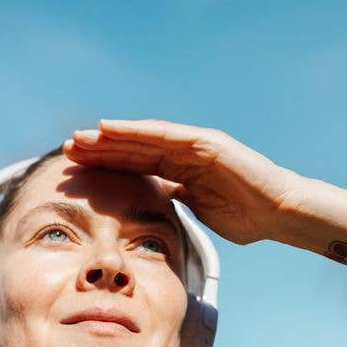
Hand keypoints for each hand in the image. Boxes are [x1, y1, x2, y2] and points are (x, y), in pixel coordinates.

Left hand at [62, 119, 302, 244]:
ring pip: (143, 138)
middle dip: (100, 149)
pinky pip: (165, 134)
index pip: (135, 166)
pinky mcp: (205, 142)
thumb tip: (155, 204)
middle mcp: (183, 153)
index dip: (106, 166)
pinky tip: (110, 128)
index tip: (74, 171)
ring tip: (80, 138)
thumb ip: (176, 202)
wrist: (279, 212)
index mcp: (180, 171)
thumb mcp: (198, 212)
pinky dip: (136, 130)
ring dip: (110, 137)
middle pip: (134, 149)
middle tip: (67, 150)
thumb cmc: (246, 217)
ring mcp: (194, 144)